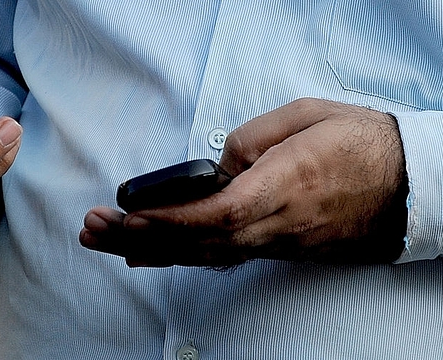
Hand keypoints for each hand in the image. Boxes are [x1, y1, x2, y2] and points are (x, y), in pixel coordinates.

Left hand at [80, 98, 407, 266]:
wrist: (407, 185)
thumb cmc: (359, 144)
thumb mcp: (306, 117)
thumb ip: (251, 140)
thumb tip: (217, 167)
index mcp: (283, 188)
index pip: (216, 215)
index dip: (168, 219)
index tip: (127, 214)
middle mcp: (274, 226)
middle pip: (197, 242)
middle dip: (139, 237)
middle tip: (92, 227)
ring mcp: (275, 243)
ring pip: (203, 254)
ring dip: (149, 248)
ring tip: (102, 240)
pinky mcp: (276, 248)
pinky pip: (219, 256)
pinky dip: (177, 255)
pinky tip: (144, 255)